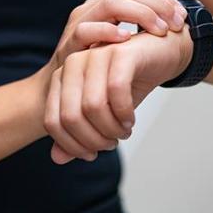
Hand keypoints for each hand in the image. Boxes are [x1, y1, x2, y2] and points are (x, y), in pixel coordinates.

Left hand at [44, 25, 192, 163]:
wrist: (159, 54)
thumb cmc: (127, 83)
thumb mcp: (101, 114)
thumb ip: (77, 135)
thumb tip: (57, 159)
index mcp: (61, 77)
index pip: (53, 122)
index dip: (72, 145)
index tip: (92, 153)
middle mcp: (73, 64)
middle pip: (71, 117)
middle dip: (94, 139)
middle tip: (112, 142)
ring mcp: (95, 55)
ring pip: (93, 106)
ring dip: (111, 128)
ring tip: (123, 131)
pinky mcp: (119, 53)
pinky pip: (116, 91)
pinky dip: (124, 112)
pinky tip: (130, 118)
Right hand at [46, 0, 186, 70]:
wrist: (60, 92)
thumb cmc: (98, 69)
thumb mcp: (123, 47)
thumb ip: (142, 34)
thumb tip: (180, 27)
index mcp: (107, 6)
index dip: (162, 0)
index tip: (182, 17)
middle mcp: (92, 9)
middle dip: (156, 5)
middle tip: (175, 23)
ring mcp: (79, 24)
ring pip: (110, 4)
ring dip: (139, 14)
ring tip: (159, 29)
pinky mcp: (68, 44)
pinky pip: (86, 30)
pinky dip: (107, 32)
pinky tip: (126, 39)